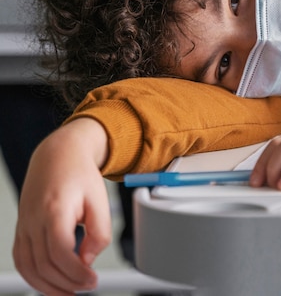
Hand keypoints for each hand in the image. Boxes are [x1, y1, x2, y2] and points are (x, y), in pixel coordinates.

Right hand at [13, 118, 109, 295]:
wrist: (58, 155)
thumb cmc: (80, 175)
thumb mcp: (100, 200)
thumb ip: (99, 232)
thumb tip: (87, 260)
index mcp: (55, 210)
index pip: (59, 252)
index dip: (75, 273)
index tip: (92, 280)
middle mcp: (34, 219)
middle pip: (44, 264)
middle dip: (67, 283)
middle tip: (87, 286)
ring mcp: (24, 225)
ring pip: (29, 267)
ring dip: (49, 286)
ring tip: (71, 292)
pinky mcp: (21, 229)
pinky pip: (22, 260)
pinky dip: (34, 277)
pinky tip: (52, 284)